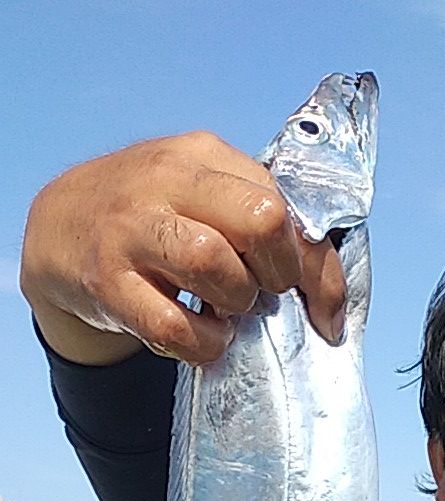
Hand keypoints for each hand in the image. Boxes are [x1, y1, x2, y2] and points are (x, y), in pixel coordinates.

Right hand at [20, 131, 346, 366]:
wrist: (61, 225)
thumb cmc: (154, 218)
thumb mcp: (204, 194)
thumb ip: (259, 221)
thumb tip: (327, 287)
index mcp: (203, 155)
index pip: (285, 204)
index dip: (316, 266)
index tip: (322, 307)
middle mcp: (167, 182)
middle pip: (260, 220)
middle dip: (278, 273)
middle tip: (263, 295)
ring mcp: (132, 230)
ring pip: (214, 265)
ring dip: (237, 304)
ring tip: (227, 311)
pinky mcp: (107, 282)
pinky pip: (173, 327)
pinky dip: (202, 345)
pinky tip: (201, 337)